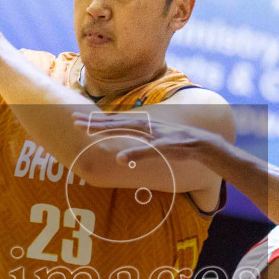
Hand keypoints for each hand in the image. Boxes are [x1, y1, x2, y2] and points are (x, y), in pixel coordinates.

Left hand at [70, 111, 232, 165]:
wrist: (206, 145)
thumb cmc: (179, 144)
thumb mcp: (155, 142)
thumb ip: (139, 143)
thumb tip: (122, 150)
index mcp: (143, 124)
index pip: (114, 121)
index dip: (95, 120)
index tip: (76, 119)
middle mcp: (146, 125)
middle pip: (115, 122)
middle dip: (93, 122)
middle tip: (72, 121)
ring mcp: (155, 134)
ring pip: (126, 130)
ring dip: (106, 129)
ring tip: (87, 130)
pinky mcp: (166, 146)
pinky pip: (147, 151)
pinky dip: (133, 154)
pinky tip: (120, 159)